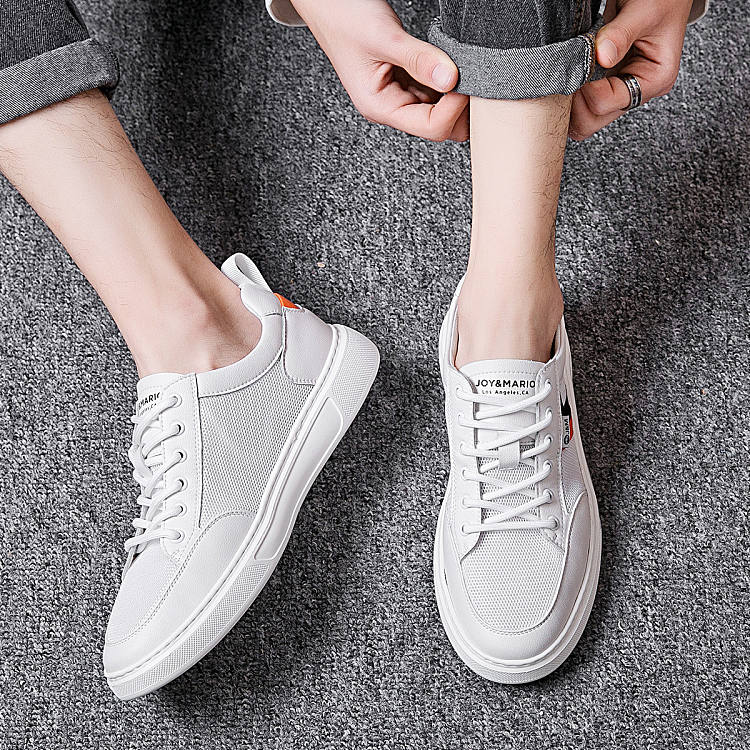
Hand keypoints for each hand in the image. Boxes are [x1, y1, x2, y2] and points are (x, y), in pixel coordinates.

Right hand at [292, 0, 468, 141]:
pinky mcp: (406, 79)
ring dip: (455, 93)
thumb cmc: (344, 18)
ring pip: (441, 110)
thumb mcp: (384, 38)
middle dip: (459, 108)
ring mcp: (400, 94)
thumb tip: (451, 79)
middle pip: (440, 127)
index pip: (430, 126)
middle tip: (471, 77)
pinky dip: (448, 80)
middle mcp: (392, 106)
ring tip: (460, 66)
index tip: (465, 80)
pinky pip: (435, 90)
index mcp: (380, 107)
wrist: (327, 3)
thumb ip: (418, 59)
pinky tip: (450, 63)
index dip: (454, 108)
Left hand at [569, 0, 692, 139]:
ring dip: (570, 98)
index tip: (579, 68)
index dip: (586, 89)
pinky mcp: (605, 82)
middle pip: (592, 121)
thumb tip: (602, 56)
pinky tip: (571, 71)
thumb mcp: (644, 11)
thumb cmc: (661, 0)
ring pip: (583, 116)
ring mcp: (618, 88)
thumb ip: (621, 33)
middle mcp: (636, 90)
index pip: (607, 104)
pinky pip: (580, 101)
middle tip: (568, 75)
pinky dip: (570, 89)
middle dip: (574, 102)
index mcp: (654, 80)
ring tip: (570, 71)